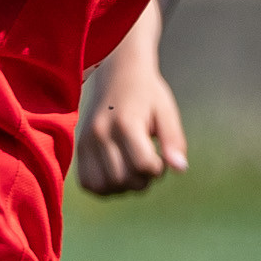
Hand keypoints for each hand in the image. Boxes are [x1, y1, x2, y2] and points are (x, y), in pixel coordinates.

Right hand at [78, 62, 189, 195]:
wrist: (116, 73)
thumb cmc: (146, 94)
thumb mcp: (166, 112)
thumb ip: (174, 140)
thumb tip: (180, 169)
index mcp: (126, 123)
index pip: (143, 165)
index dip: (158, 169)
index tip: (160, 157)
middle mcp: (101, 133)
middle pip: (123, 179)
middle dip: (142, 181)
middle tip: (148, 165)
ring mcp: (87, 142)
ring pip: (104, 186)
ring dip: (123, 187)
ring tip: (132, 170)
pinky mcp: (79, 148)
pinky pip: (88, 183)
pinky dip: (104, 187)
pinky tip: (117, 174)